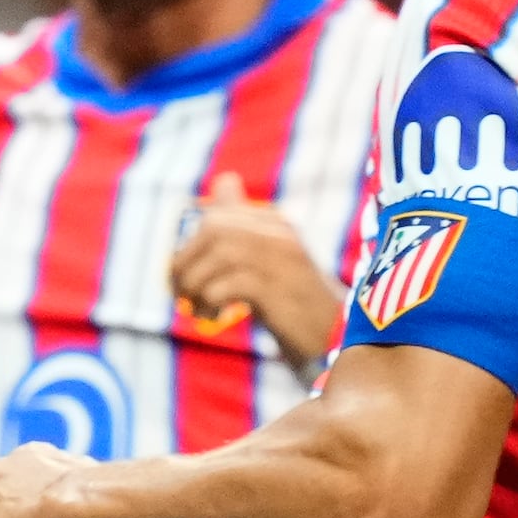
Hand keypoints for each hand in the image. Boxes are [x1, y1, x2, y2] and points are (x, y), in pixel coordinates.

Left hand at [172, 194, 339, 368]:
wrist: (335, 337)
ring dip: (196, 285)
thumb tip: (224, 181)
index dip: (187, 247)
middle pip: (213, 229)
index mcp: (274, 224)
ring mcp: (282, 261)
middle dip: (185, 263)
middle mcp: (279, 234)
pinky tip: (215, 316)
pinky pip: (229, 285)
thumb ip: (243, 227)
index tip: (182, 277)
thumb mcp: (265, 261)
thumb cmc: (294, 303)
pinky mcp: (280, 291)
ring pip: (219, 254)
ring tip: (199, 309)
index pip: (215, 216)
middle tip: (183, 294)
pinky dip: (212, 301)